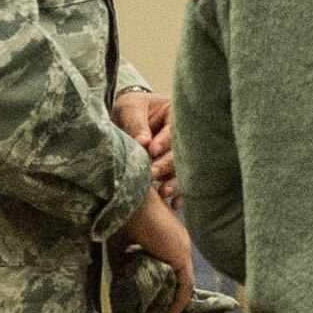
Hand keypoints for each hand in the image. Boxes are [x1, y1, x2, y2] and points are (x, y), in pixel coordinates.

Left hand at [113, 90, 178, 207]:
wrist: (128, 117)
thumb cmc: (130, 108)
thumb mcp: (130, 109)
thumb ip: (136, 123)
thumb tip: (143, 142)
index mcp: (176, 115)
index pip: (174, 129)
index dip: (164, 140)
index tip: (152, 150)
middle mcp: (184, 135)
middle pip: (183, 151)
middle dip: (168, 164)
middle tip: (153, 173)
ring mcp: (183, 153)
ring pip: (184, 169)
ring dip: (175, 182)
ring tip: (163, 192)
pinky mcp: (176, 169)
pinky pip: (182, 182)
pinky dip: (180, 194)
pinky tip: (176, 204)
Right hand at [115, 186, 193, 312]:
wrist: (131, 205)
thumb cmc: (123, 222)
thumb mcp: (123, 249)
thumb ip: (125, 265)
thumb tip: (118, 289)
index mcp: (167, 239)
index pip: (171, 266)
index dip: (166, 284)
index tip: (157, 302)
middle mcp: (179, 244)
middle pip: (178, 275)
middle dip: (170, 296)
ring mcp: (182, 249)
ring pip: (182, 281)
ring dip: (174, 301)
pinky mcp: (181, 256)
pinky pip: (185, 285)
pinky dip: (179, 301)